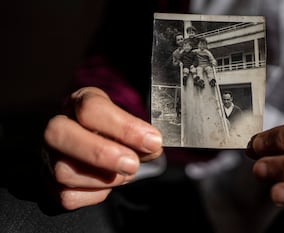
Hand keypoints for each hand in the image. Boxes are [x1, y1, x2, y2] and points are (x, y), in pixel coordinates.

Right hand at [43, 87, 162, 209]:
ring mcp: (48, 156)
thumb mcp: (129, 126)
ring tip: (124, 174)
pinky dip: (95, 194)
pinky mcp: (49, 184)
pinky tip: (107, 184)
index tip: (152, 140)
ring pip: (63, 171)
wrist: (93, 152)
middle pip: (60, 133)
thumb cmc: (113, 134)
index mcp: (79, 103)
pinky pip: (69, 195)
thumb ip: (142, 135)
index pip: (91, 108)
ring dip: (102, 177)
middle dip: (101, 153)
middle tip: (132, 164)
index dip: (125, 126)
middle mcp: (57, 127)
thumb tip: (152, 146)